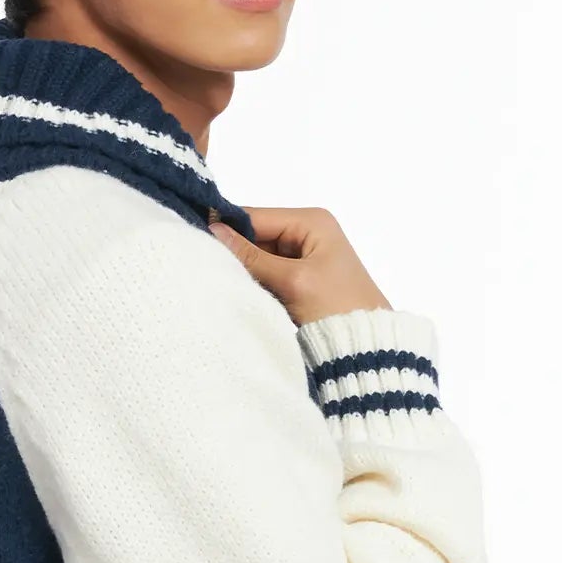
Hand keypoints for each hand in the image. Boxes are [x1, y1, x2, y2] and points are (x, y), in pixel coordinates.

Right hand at [208, 205, 392, 327]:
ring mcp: (303, 256)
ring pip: (259, 257)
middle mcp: (307, 232)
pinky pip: (268, 274)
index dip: (226, 228)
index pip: (255, 216)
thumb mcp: (292, 280)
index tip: (196, 243)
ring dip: (244, 270)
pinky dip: (256, 282)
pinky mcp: (299, 278)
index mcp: (311, 221)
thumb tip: (212, 230)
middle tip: (206, 267)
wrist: (365, 346)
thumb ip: (251, 256)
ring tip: (220, 280)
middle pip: (255, 236)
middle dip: (235, 252)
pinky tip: (241, 290)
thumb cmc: (335, 307)